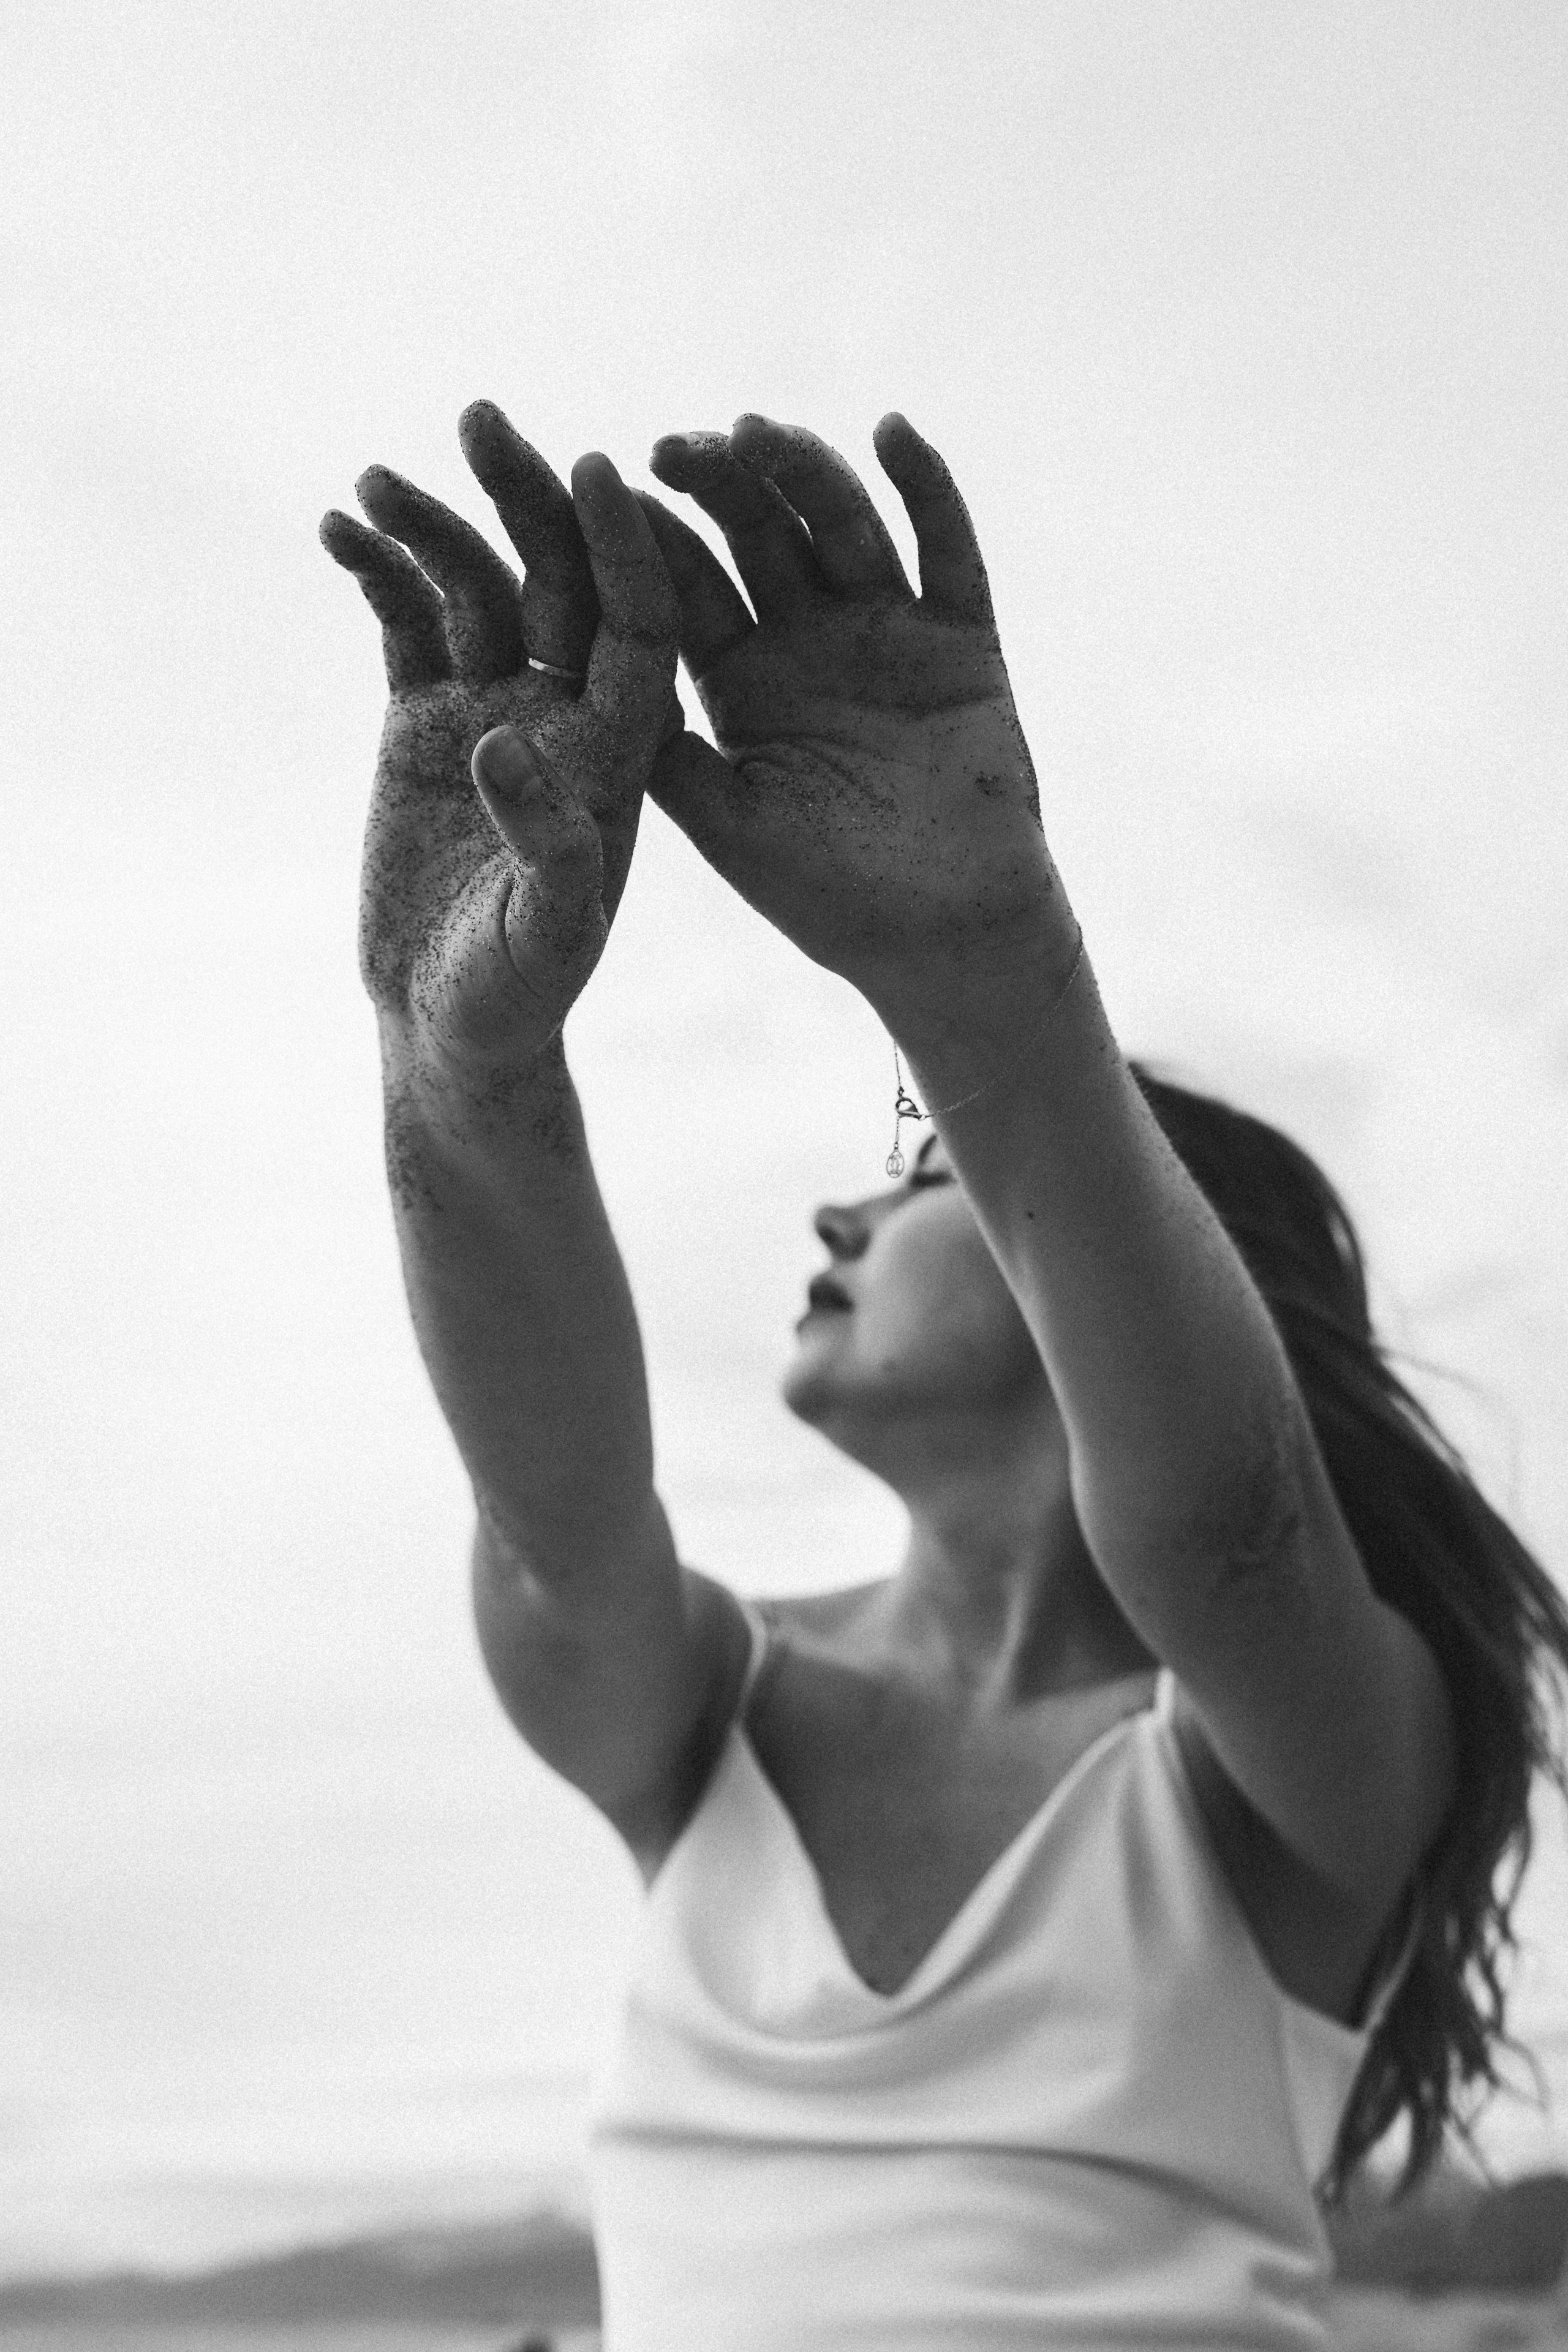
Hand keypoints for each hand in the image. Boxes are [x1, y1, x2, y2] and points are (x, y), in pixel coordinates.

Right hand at [321, 403, 677, 1076]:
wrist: (447, 1022)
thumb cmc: (520, 992)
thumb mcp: (548, 934)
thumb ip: (546, 842)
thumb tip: (504, 735)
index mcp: (623, 750)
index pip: (638, 626)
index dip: (622, 549)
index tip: (595, 468)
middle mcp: (567, 710)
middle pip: (556, 579)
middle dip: (524, 499)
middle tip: (483, 419)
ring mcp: (493, 703)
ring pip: (472, 586)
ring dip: (432, 525)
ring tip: (376, 478)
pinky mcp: (423, 715)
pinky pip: (405, 622)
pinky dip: (378, 573)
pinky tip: (339, 529)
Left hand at [639, 414, 1069, 1022]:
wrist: (945, 941)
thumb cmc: (830, 900)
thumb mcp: (727, 826)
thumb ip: (667, 758)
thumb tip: (586, 689)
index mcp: (740, 678)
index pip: (685, 587)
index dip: (647, 539)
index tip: (596, 490)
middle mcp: (807, 639)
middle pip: (755, 534)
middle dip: (715, 486)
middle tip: (671, 449)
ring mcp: (886, 632)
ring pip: (839, 523)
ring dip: (800, 471)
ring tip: (756, 433)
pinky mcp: (961, 640)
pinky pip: (947, 550)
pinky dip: (927, 489)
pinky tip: (892, 430)